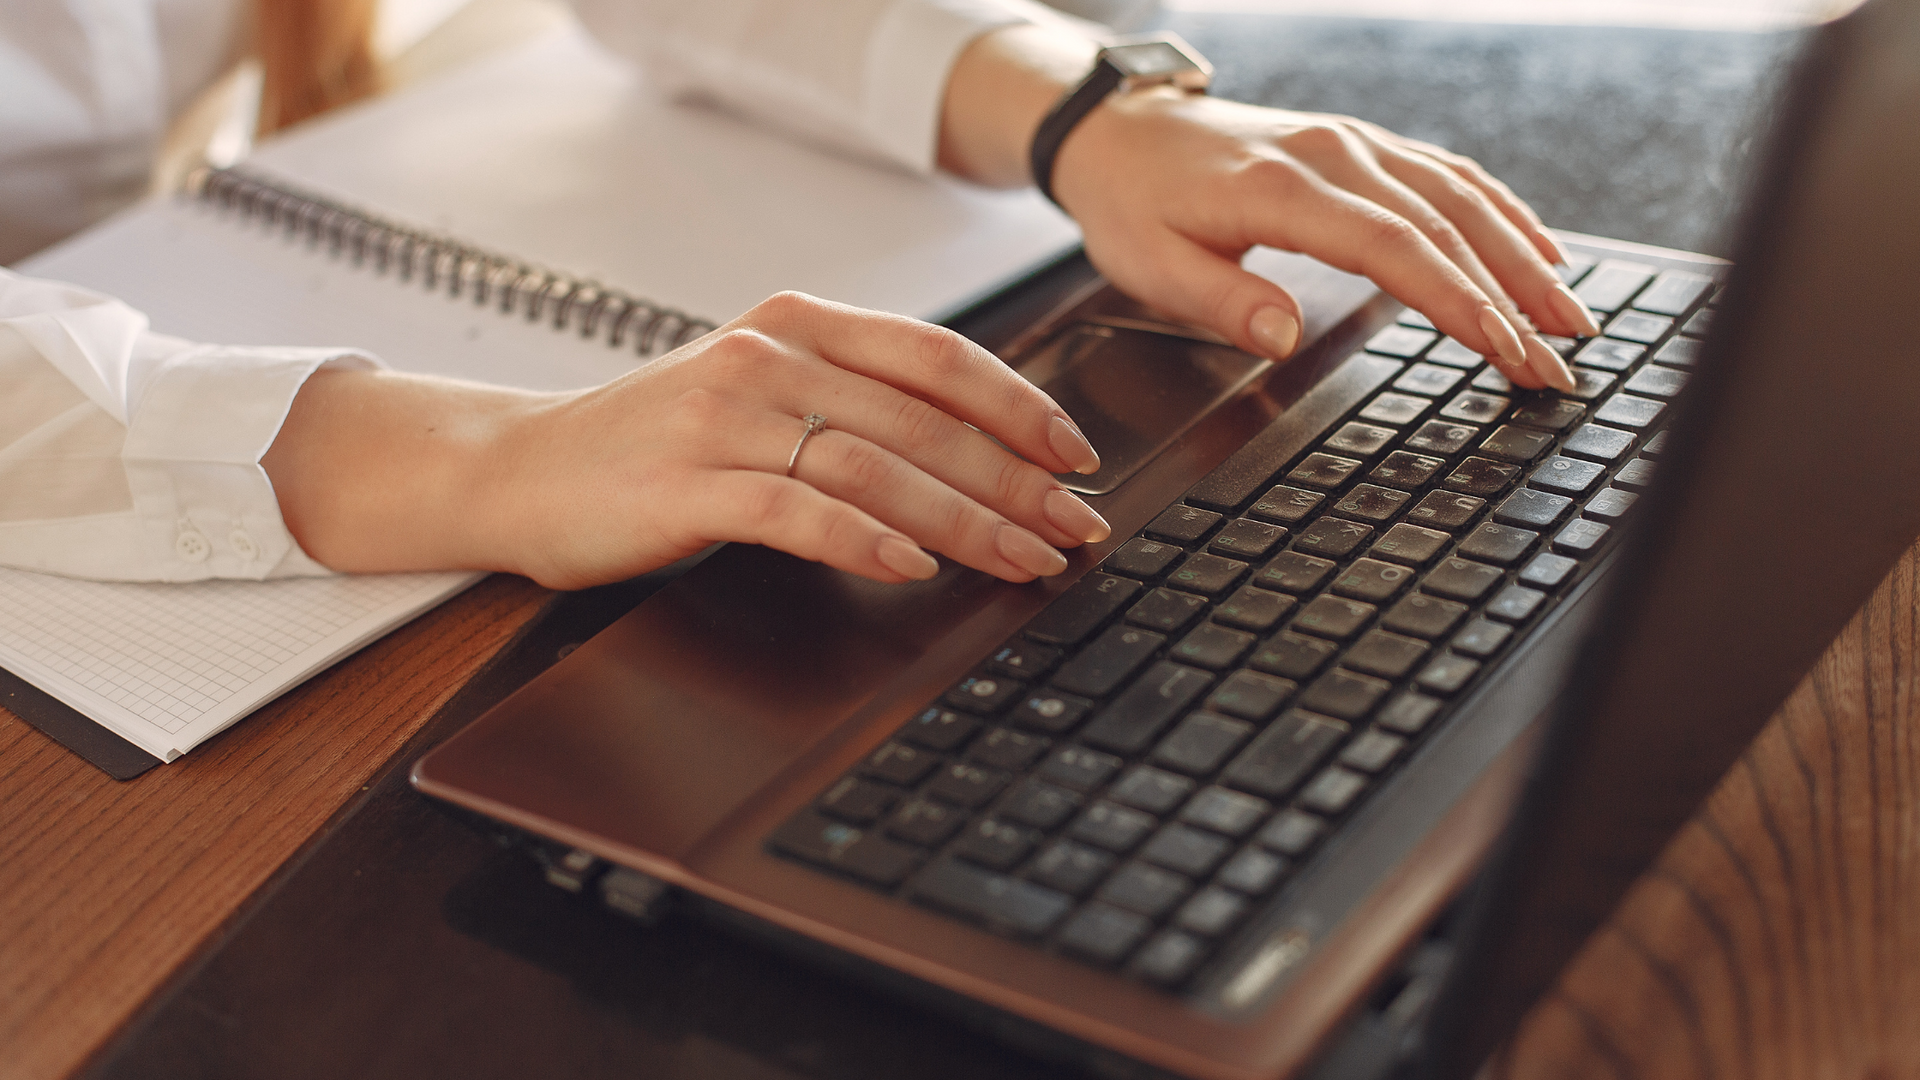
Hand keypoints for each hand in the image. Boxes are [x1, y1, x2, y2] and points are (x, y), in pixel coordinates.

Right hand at [265, 293, 1108, 589]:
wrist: (520, 469)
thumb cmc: (653, 442)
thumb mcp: (759, 394)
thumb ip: (851, 404)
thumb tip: (977, 454)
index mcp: (797, 326)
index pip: (937, 356)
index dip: (1021, 406)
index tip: (1078, 457)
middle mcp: (768, 357)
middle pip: (923, 419)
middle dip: (1017, 481)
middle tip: (1076, 529)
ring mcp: (726, 416)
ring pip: (877, 464)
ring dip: (966, 519)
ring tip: (1025, 560)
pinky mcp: (689, 482)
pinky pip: (797, 509)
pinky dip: (864, 539)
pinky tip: (912, 567)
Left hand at [1054, 90, 1594, 389]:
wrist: (1122, 130)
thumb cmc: (1134, 202)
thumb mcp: (1149, 265)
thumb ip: (1220, 300)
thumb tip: (1283, 336)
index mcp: (1284, 190)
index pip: (1394, 248)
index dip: (1457, 301)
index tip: (1505, 350)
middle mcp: (1335, 155)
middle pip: (1446, 226)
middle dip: (1512, 298)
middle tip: (1558, 362)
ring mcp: (1355, 144)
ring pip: (1462, 197)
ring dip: (1524, 258)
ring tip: (1570, 319)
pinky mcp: (1362, 145)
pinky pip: (1448, 174)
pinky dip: (1503, 213)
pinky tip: (1540, 252)